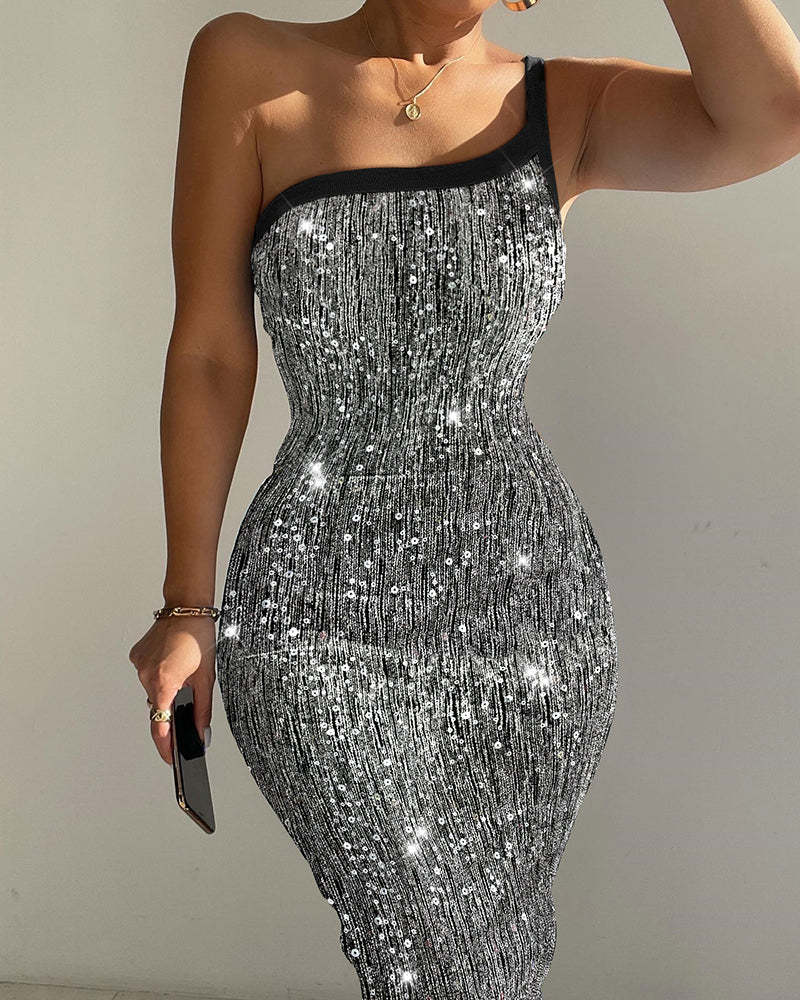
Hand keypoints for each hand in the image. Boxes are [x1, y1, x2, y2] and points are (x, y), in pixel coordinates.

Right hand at [128, 616, 216, 765]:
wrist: (186, 607)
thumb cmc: (198, 637)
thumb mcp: (207, 677)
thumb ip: (202, 710)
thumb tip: (201, 735)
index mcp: (164, 682)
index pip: (160, 726)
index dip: (166, 747)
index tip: (171, 760)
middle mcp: (146, 676)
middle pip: (157, 707)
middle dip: (172, 709)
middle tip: (188, 700)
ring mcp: (139, 666)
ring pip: (153, 690)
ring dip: (166, 689)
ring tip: (183, 672)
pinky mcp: (136, 657)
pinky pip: (148, 674)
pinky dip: (160, 674)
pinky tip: (172, 661)